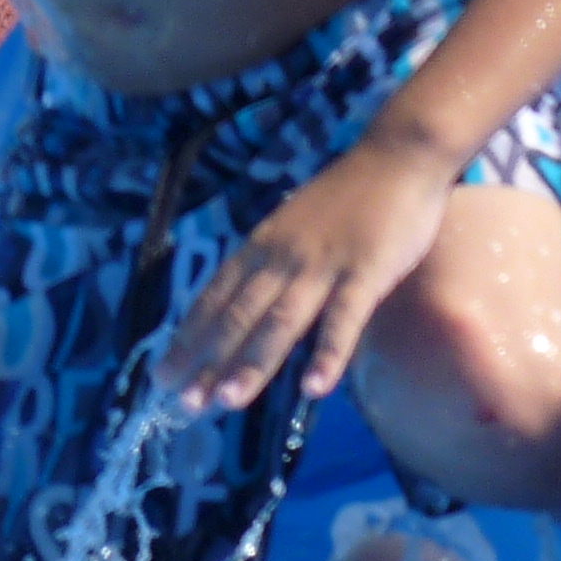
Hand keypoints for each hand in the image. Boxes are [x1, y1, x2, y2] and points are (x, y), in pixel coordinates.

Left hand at [155, 134, 457, 410]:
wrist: (398, 156)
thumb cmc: (349, 196)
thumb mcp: (294, 226)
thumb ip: (273, 263)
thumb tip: (246, 306)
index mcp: (262, 246)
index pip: (215, 298)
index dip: (188, 338)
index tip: (163, 375)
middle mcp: (282, 258)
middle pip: (239, 315)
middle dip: (208, 360)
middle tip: (184, 403)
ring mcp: (323, 265)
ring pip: (281, 321)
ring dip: (254, 362)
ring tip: (228, 401)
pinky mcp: (365, 272)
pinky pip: (344, 319)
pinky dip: (328, 353)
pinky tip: (314, 388)